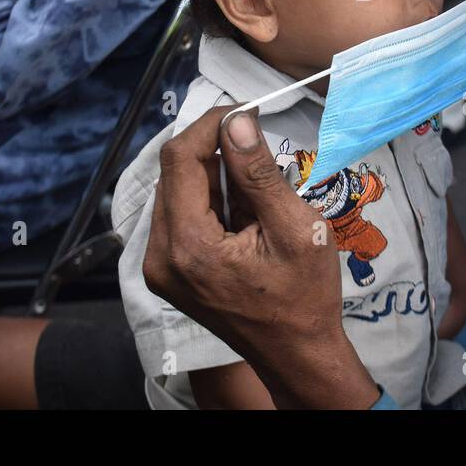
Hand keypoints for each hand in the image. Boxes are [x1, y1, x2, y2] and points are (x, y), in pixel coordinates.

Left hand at [143, 107, 381, 408]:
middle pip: (175, 174)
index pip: (180, 158)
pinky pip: (181, 216)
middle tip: (257, 145)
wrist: (297, 354)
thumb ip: (260, 173)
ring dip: (214, 176)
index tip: (243, 111)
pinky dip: (210, 201)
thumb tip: (237, 121)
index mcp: (189, 246)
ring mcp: (161, 266)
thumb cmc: (304, 297)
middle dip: (214, 150)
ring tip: (258, 192)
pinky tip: (244, 212)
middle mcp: (161, 256)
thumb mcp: (294, 228)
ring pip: (177, 192)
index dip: (209, 125)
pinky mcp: (169, 271)